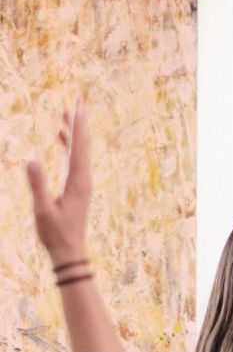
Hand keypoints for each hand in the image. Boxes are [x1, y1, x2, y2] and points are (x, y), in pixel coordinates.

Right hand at [26, 99, 91, 266]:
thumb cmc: (55, 233)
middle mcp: (83, 178)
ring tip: (67, 112)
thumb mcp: (42, 210)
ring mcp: (81, 181)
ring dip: (73, 131)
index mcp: (78, 181)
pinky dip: (69, 145)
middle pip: (83, 144)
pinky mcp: (76, 186)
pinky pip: (74, 159)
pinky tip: (61, 136)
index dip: (78, 125)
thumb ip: (37, 185)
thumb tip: (30, 160)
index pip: (79, 147)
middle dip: (79, 121)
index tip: (78, 105)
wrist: (69, 252)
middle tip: (78, 99)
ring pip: (79, 150)